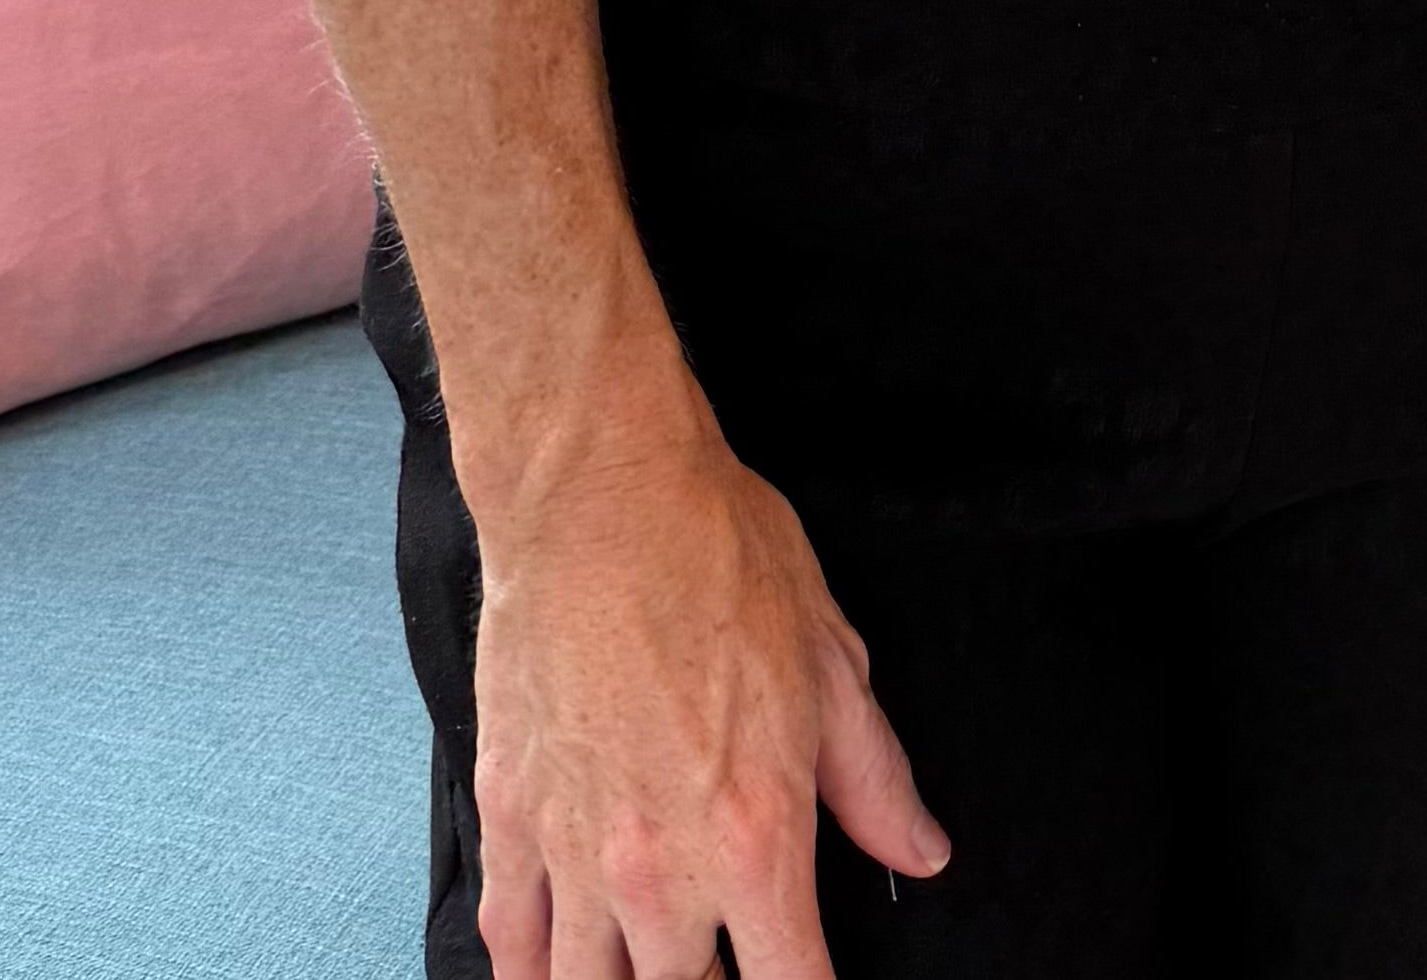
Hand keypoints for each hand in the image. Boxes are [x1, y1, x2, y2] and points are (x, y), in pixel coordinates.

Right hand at [459, 370, 945, 979]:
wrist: (598, 495)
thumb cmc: (714, 556)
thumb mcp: (831, 659)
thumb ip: (873, 776)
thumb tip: (918, 848)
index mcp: (755, 834)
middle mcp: (661, 869)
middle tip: (729, 950)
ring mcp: (573, 853)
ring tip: (651, 961)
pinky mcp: (508, 818)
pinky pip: (509, 940)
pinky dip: (531, 967)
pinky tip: (558, 962)